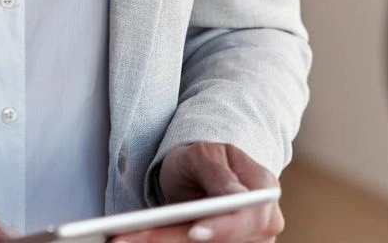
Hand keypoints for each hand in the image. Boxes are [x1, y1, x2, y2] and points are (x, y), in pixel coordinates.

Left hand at [116, 143, 282, 242]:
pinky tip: (138, 241)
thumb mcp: (206, 153)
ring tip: (124, 239)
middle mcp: (262, 223)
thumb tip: (234, 195)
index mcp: (263, 190)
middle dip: (174, 241)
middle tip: (128, 238)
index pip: (249, 217)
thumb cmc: (206, 159)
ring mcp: (247, 241)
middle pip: (223, 242)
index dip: (223, 229)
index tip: (192, 231)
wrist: (202, 172)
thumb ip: (218, 172)